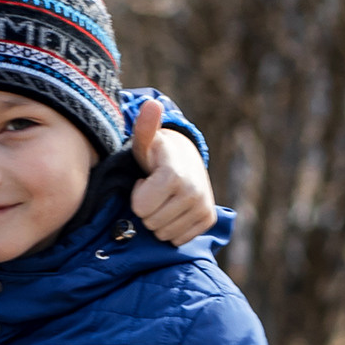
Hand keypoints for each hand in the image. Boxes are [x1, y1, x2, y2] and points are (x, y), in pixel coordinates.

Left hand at [130, 101, 215, 245]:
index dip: (137, 196)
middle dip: (146, 210)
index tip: (145, 181)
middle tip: (154, 191)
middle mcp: (193, 193)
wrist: (186, 160)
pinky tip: (174, 209)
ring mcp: (203, 207)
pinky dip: (172, 228)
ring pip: (163, 234)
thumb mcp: (146, 141)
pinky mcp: (207, 219)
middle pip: (150, 224)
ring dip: (158, 220)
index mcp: (175, 176)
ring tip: (164, 199)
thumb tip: (151, 104)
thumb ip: (144, 127)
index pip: (140, 208)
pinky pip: (178, 240)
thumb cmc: (157, 154)